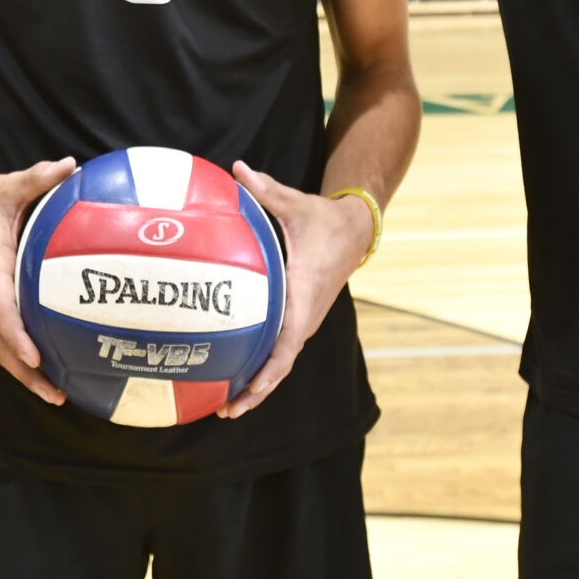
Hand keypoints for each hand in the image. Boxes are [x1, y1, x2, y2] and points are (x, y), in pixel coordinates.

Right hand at [0, 156, 77, 404]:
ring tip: (54, 394)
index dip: (17, 335)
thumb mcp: (9, 185)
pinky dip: (15, 358)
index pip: (1, 307)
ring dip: (21, 373)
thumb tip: (72, 165)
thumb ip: (40, 177)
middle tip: (56, 393)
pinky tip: (40, 370)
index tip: (34, 357)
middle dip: (25, 372)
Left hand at [220, 162, 372, 418]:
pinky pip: (280, 350)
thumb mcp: (296, 203)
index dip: (266, 373)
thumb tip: (237, 168)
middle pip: (280, 365)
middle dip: (255, 391)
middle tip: (223, 410)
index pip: (286, 345)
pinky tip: (236, 374)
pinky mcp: (300, 318)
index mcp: (303, 296)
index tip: (246, 392)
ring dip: (258, 384)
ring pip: (280, 362)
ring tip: (224, 404)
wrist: (355, 230)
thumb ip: (265, 190)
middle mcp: (305, 316)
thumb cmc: (324, 220)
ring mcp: (304, 320)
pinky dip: (262, 367)